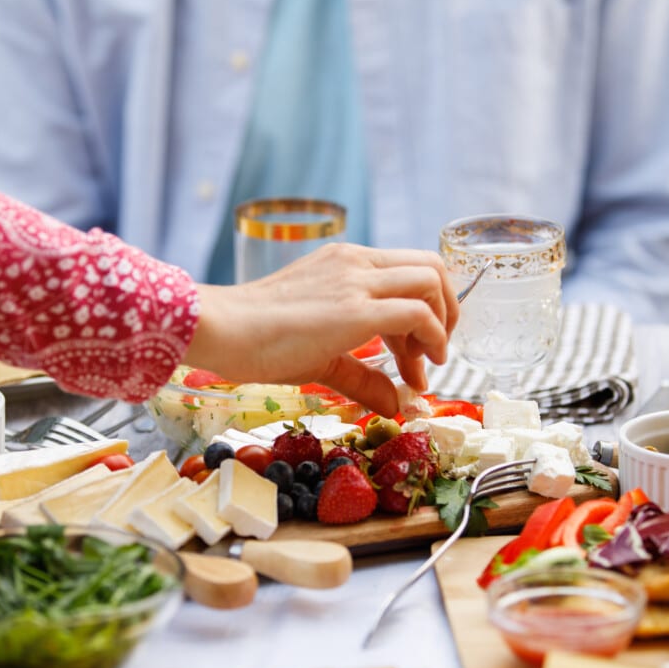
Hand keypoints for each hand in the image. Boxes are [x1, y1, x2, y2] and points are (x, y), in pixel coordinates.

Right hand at [185, 244, 457, 417]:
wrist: (221, 329)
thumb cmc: (257, 339)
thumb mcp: (320, 356)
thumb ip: (362, 376)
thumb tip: (396, 405)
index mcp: (346, 263)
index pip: (409, 270)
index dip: (427, 312)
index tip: (416, 358)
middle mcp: (356, 263)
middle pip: (432, 266)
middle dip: (447, 311)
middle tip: (433, 355)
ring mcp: (356, 281)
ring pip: (430, 281)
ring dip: (441, 325)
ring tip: (426, 366)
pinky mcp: (354, 309)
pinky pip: (416, 312)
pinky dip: (430, 340)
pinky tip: (417, 370)